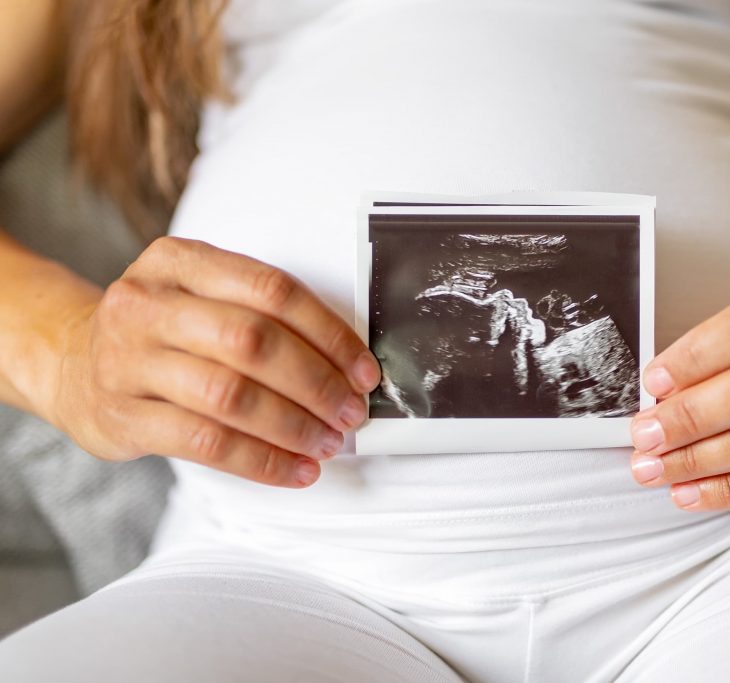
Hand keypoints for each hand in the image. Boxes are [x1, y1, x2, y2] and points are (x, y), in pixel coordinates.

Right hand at [51, 237, 379, 487]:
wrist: (71, 363)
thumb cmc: (161, 332)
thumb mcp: (198, 296)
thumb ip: (261, 314)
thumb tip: (347, 364)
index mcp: (178, 261)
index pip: (272, 290)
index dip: (329, 333)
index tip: (362, 370)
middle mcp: (147, 304)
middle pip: (253, 342)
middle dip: (316, 383)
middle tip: (350, 412)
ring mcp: (127, 360)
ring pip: (230, 396)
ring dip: (293, 426)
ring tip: (328, 442)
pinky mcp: (122, 416)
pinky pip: (206, 443)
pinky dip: (262, 461)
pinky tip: (293, 470)